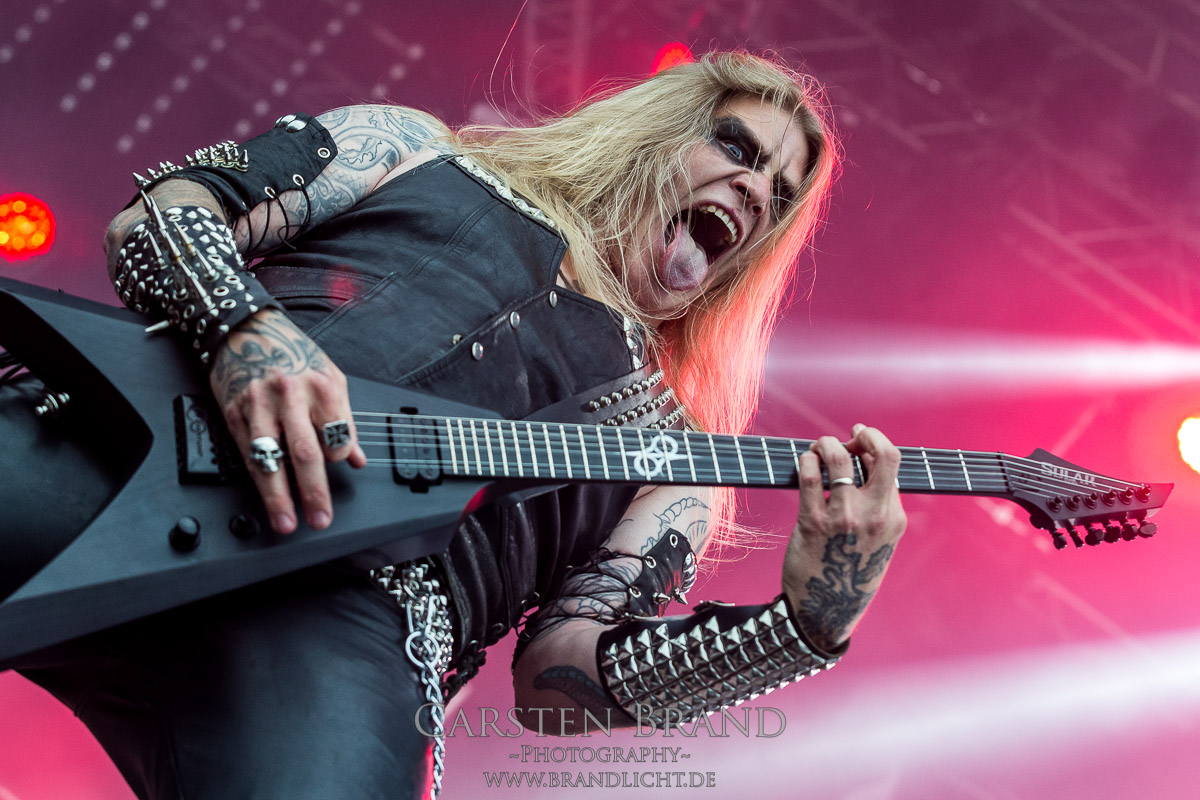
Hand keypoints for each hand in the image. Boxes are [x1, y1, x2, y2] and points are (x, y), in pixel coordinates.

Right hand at [209, 309, 366, 533]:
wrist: (247, 329)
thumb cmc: (294, 354)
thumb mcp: (331, 379)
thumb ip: (344, 421)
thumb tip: (357, 459)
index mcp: (322, 387)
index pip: (337, 439)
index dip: (339, 458)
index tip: (337, 464)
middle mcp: (291, 397)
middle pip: (306, 454)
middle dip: (314, 493)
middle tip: (320, 519)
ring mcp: (260, 406)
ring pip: (270, 460)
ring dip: (278, 497)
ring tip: (286, 521)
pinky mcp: (235, 413)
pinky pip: (248, 453)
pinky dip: (259, 478)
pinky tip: (266, 496)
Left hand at [782, 423, 905, 651]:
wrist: (825, 611)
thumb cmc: (849, 573)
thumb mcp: (878, 541)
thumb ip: (878, 507)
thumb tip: (862, 464)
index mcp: (894, 518)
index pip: (891, 464)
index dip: (874, 445)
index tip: (860, 441)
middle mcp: (874, 515)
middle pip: (882, 453)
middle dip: (864, 435)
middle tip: (849, 437)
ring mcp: (844, 517)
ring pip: (838, 458)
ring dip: (826, 444)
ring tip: (819, 448)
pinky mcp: (813, 521)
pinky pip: (809, 475)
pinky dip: (805, 460)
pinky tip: (804, 463)